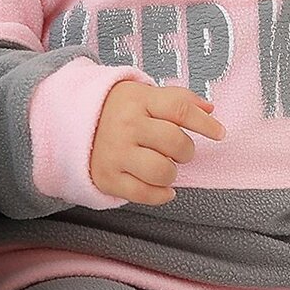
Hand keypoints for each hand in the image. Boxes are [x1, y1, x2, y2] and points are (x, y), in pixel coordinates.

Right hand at [89, 80, 226, 204]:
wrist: (70, 124)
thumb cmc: (117, 111)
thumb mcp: (143, 94)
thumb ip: (177, 99)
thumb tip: (210, 108)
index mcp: (137, 100)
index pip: (179, 109)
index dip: (205, 123)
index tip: (219, 133)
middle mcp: (126, 125)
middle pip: (174, 142)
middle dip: (186, 150)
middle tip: (179, 151)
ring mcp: (115, 153)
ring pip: (162, 170)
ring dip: (172, 173)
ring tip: (165, 167)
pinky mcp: (107, 177)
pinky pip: (144, 194)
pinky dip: (161, 194)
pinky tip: (163, 188)